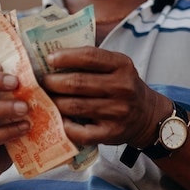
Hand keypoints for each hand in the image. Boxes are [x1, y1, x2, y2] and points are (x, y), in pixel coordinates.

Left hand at [42, 46, 166, 147]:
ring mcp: (117, 112)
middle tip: (41, 82)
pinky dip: (64, 126)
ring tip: (45, 98)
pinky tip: (57, 119)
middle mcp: (122, 88)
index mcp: (122, 66)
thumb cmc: (123, 87)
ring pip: (74, 106)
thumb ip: (93, 61)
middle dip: (52, 82)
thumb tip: (53, 57)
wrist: (147, 116)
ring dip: (54, 102)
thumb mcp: (117, 67)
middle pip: (77, 83)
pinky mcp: (111, 133)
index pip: (89, 56)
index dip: (65, 57)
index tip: (49, 59)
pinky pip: (79, 131)